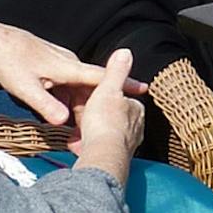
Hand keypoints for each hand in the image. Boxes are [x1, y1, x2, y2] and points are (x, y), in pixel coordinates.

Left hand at [0, 20, 147, 125]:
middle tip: (94, 136)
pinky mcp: (54, 67)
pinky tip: (63, 117)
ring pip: (79, 91)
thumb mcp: (25, 89)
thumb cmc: (9, 63)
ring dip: (80, 111)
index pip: (101, 78)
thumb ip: (45, 106)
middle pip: (91, 91)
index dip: (123, 83)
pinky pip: (69, 88)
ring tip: (77, 135)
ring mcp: (62, 65)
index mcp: (68, 69)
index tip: (144, 88)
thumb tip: (64, 122)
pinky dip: (69, 103)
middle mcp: (70, 65)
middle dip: (96, 113)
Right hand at [72, 50, 144, 179]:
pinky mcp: (112, 159)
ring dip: (89, 132)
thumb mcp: (108, 88)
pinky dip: (86, 146)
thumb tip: (125, 53)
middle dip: (95, 116)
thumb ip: (116, 71)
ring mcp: (124, 145)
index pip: (120, 98)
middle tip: (80, 115)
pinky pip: (96, 149)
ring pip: (102, 133)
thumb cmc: (105, 123)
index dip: (103, 96)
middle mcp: (134, 129)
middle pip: (110, 117)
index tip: (91, 96)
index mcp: (135, 110)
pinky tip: (77, 145)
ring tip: (77, 131)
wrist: (102, 156)